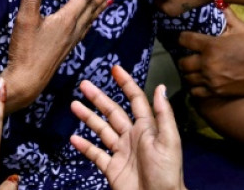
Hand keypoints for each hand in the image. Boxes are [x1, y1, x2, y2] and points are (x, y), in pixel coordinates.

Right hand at [2, 0, 114, 112]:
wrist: (26, 82)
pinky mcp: (65, 50)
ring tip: (108, 0)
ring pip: (89, 20)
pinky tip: (87, 24)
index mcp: (65, 20)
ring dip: (99, 8)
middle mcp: (71, 30)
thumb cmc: (25, 51)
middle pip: (90, 9)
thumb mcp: (25, 19)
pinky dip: (90, 21)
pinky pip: (83, 30)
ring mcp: (69, 42)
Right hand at [70, 65, 185, 189]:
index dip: (126, 83)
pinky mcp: (112, 169)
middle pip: (113, 112)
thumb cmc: (167, 173)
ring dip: (88, 117)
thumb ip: (163, 114)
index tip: (115, 69)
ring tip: (74, 105)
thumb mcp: (169, 140)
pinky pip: (95, 155)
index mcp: (147, 128)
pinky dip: (84, 146)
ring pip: (101, 130)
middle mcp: (132, 137)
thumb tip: (160, 87)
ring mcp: (120, 153)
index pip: (135, 100)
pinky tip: (74, 138)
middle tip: (84, 84)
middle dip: (99, 98)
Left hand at [177, 9, 243, 97]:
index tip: (185, 38)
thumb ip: (227, 15)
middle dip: (184, 57)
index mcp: (211, 46)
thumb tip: (220, 0)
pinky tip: (199, 80)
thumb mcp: (241, 28)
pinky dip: (195, 86)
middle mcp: (208, 63)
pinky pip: (195, 91)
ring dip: (189, 72)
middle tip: (189, 55)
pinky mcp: (215, 92)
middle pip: (182, 62)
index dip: (183, 38)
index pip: (185, 40)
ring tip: (194, 68)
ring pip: (187, 77)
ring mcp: (211, 79)